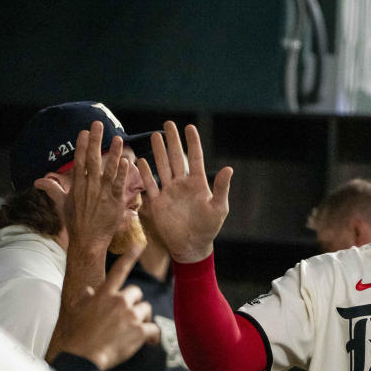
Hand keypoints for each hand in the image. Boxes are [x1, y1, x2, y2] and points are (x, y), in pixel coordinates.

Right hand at [34, 121, 129, 249]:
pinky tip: (126, 161)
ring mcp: (102, 194)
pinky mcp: (114, 202)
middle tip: (99, 124)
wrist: (87, 241)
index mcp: (77, 185)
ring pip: (108, 170)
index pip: (79, 161)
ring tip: (118, 138)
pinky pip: (119, 185)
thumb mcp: (62, 204)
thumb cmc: (75, 223)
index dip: (82, 145)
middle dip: (95, 141)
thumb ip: (53, 189)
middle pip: (92, 159)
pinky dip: (122, 173)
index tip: (84, 131)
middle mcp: (89, 187)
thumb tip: (38, 181)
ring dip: (113, 153)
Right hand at [47, 244, 160, 370]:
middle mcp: (119, 301)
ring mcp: (130, 315)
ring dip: (141, 320)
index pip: (119, 270)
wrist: (82, 356)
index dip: (130, 256)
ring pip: (146, 310)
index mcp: (104, 294)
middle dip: (134, 303)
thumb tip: (90, 291)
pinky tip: (148, 343)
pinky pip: (154, 330)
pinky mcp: (139, 331)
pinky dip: (153, 337)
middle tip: (126, 317)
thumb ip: (86, 299)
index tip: (139, 244)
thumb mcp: (76, 312)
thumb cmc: (77, 335)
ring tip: (131, 332)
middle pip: (137, 293)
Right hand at [139, 122, 232, 262]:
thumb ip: (222, 188)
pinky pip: (150, 185)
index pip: (195, 158)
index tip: (189, 127)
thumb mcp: (219, 207)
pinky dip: (145, 173)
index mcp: (198, 184)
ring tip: (155, 135)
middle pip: (177, 158)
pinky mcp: (157, 203)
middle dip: (172, 141)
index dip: (192, 143)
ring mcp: (169, 192)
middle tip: (168, 124)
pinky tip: (141, 161)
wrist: (191, 246)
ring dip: (159, 151)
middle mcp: (183, 184)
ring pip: (163, 166)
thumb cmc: (209, 228)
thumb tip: (229, 168)